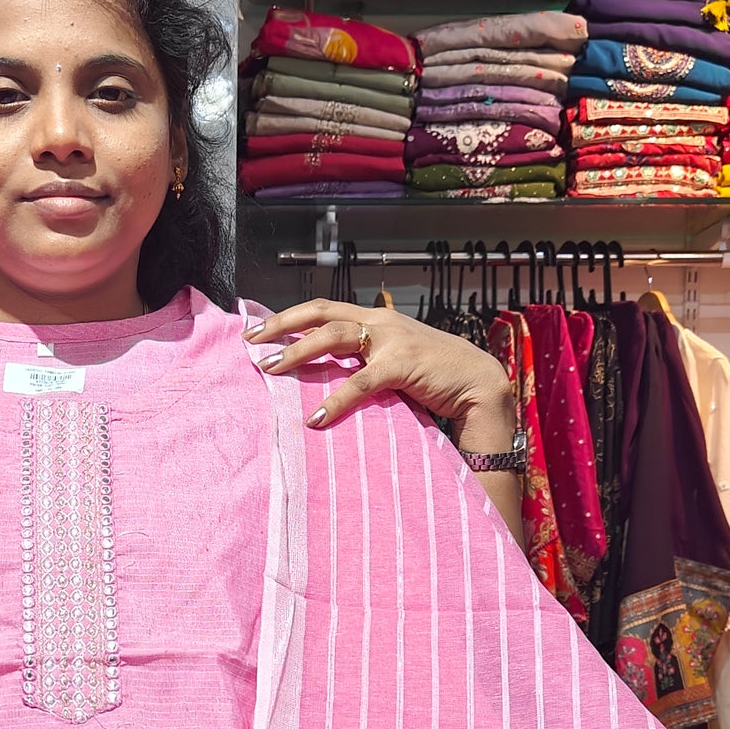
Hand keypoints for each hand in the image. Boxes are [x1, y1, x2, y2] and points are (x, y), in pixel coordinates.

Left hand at [245, 299, 514, 440]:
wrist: (477, 382)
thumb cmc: (435, 376)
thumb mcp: (395, 361)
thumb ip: (365, 361)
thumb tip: (327, 373)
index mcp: (377, 319)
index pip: (324, 309)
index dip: (290, 317)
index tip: (260, 331)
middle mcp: (380, 321)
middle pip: (320, 313)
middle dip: (281, 326)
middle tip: (251, 342)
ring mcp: (391, 339)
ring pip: (333, 337)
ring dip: (297, 353)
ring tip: (270, 370)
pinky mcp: (402, 364)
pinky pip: (360, 382)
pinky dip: (335, 401)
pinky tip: (315, 418)